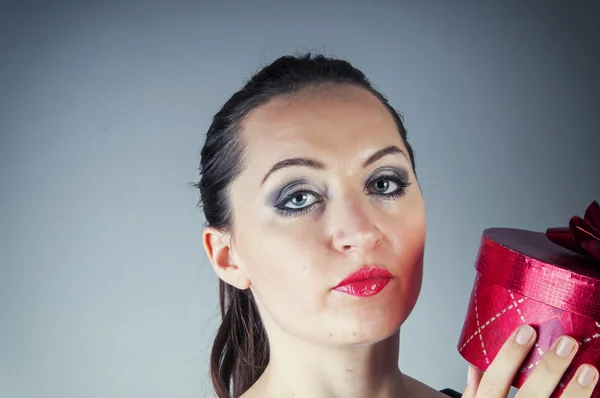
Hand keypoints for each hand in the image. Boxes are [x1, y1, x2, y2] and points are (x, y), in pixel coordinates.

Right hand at [463, 325, 598, 396]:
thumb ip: (475, 389)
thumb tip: (474, 363)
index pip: (494, 381)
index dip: (509, 356)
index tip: (526, 331)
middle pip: (530, 396)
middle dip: (549, 370)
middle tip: (566, 343)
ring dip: (575, 392)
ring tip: (589, 370)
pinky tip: (594, 392)